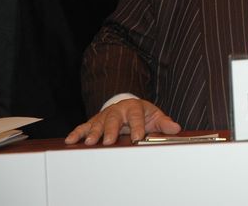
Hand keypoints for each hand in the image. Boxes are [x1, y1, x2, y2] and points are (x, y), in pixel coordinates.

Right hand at [65, 98, 180, 145]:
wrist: (129, 106)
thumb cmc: (143, 114)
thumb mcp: (155, 117)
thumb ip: (164, 123)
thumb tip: (176, 128)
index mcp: (135, 107)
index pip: (137, 116)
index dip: (138, 127)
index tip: (138, 137)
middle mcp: (118, 110)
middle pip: (115, 119)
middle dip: (111, 130)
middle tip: (109, 140)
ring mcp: (105, 116)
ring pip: (98, 123)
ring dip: (93, 132)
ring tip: (90, 142)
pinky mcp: (94, 121)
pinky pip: (84, 126)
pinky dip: (77, 133)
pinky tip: (71, 140)